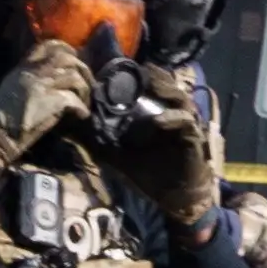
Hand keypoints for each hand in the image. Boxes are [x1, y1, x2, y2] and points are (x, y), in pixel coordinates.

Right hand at [0, 41, 98, 158]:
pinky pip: (75, 99)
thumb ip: (31, 78)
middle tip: (87, 83)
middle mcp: (33, 72)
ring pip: (74, 77)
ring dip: (84, 90)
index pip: (46, 46)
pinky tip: (81, 115)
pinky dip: (82, 108)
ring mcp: (42, 85)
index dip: (65, 49)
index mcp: (22, 68)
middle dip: (82, 69)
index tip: (75, 57)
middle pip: (67, 58)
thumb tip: (54, 78)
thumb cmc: (1, 115)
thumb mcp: (12, 87)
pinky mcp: (51, 101)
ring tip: (84, 102)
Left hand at [98, 82, 220, 226]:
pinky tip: (157, 122)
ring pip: (180, 99)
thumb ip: (98, 139)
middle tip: (136, 70)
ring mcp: (185, 126)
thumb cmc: (148, 174)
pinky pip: (185, 122)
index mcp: (154, 115)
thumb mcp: (116, 155)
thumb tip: (73, 127)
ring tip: (150, 85)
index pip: (149, 88)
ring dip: (165, 90)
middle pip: (167, 87)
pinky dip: (172, 119)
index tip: (119, 70)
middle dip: (152, 77)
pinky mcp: (193, 138)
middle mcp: (172, 115)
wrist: (173, 197)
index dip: (137, 77)